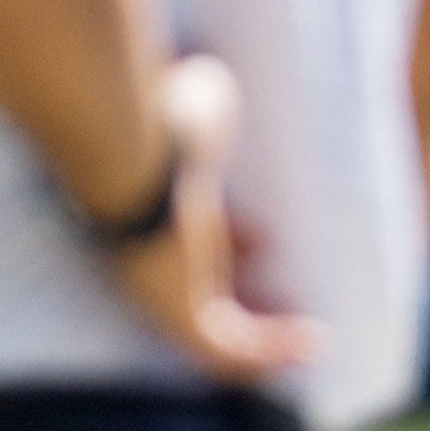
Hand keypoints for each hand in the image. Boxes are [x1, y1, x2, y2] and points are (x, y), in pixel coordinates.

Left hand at [105, 56, 322, 382]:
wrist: (115, 136)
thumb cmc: (153, 104)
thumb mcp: (200, 96)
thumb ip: (211, 96)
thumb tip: (218, 76)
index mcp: (141, 203)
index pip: (184, 233)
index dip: (228, 238)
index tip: (263, 236)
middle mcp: (141, 252)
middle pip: (194, 287)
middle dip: (245, 291)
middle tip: (289, 298)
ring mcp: (155, 286)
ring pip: (208, 330)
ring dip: (261, 338)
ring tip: (309, 341)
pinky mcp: (177, 310)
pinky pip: (225, 351)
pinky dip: (270, 354)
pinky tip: (314, 347)